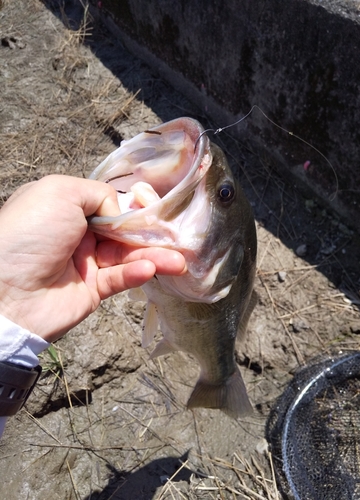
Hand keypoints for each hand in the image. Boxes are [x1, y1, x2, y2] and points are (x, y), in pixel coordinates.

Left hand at [0, 175, 185, 341]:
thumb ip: (99, 194)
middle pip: (125, 231)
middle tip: (176, 236)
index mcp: (69, 207)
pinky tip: (150, 269)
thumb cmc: (31, 232)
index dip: (134, 207)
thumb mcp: (61, 192)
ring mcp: (87, 263)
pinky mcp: (93, 290)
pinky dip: (136, 273)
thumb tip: (120, 211)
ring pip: (128, 256)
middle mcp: (80, 234)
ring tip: (177, 261)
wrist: (6, 290)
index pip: (112, 205)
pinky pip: (120, 279)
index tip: (154, 208)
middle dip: (150, 233)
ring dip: (154, 256)